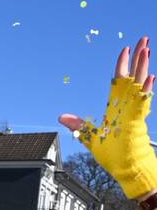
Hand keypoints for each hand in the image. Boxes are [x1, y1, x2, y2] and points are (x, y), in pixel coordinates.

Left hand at [60, 36, 156, 199]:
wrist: (126, 170)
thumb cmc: (114, 155)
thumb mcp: (90, 137)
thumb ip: (79, 125)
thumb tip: (61, 117)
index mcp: (118, 108)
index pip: (120, 81)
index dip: (122, 66)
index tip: (124, 49)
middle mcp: (128, 107)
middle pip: (134, 77)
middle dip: (138, 58)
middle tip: (143, 39)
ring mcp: (135, 113)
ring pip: (140, 85)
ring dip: (143, 67)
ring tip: (146, 49)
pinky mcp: (138, 123)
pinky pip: (143, 104)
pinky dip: (146, 91)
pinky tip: (149, 78)